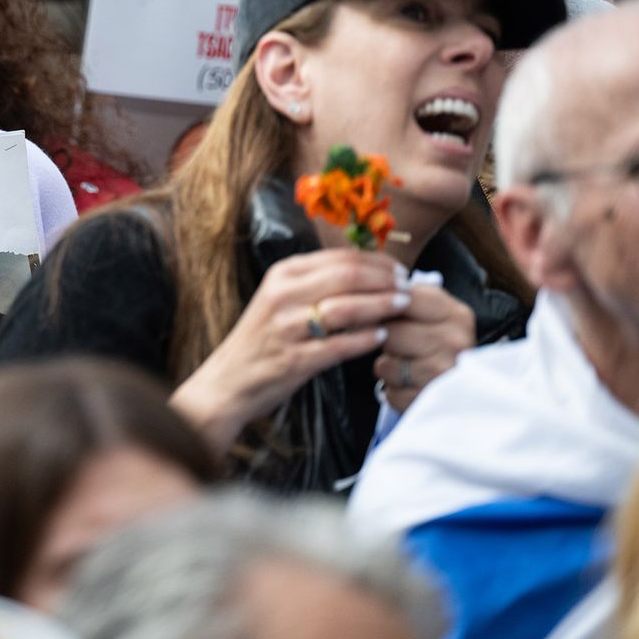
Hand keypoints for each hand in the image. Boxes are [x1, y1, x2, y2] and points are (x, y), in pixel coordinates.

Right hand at [171, 250, 407, 452]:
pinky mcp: (294, 359)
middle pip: (347, 276)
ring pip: (346, 308)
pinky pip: (339, 345)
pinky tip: (381, 337)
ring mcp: (287, 327)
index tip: (400, 270)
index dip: (377, 262)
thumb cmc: (264, 339)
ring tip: (403, 308)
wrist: (229, 381)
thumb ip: (317, 283)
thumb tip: (368, 271)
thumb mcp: (282, 299)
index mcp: (282, 274)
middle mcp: (282, 295)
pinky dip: (364, 340)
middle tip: (409, 288)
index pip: (340, 257)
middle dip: (385, 281)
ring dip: (381, 306)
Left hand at [374, 284, 474, 413]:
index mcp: (456, 314)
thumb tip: (359, 294)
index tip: (371, 312)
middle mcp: (456, 343)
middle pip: (390, 334)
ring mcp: (446, 375)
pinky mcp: (433, 402)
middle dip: (383, 339)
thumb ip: (402, 298)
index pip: (402, 301)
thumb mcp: (430, 312)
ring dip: (387, 367)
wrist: (464, 384)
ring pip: (387, 367)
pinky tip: (409, 384)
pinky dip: (394, 390)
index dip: (379, 306)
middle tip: (395, 343)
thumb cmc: (436, 341)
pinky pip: (391, 394)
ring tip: (405, 364)